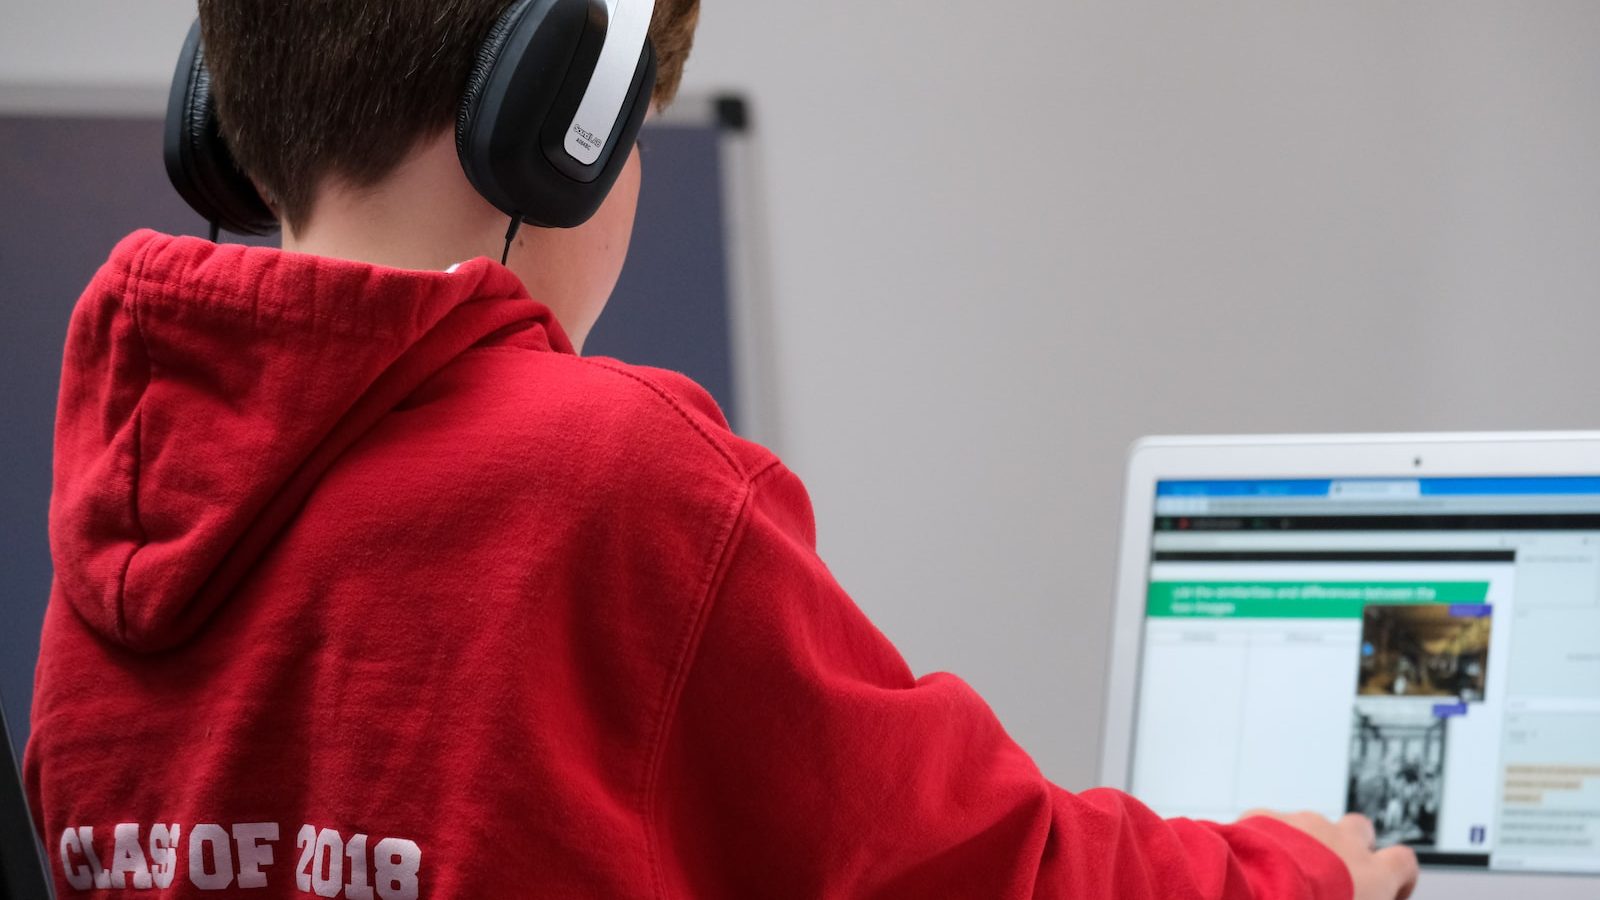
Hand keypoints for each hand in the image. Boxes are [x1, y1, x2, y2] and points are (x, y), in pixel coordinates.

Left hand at [1244, 810, 1417, 899]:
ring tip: (1285, 878)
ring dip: (1304, 847)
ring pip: (1311, 827)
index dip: (1399, 876)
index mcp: (1371, 874)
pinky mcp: (1265, 817)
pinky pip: (1271, 825)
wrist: (1253, 898)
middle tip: (1331, 877)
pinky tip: (1255, 867)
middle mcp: (1342, 840)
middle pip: (1359, 830)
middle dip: (1349, 848)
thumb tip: (1350, 897)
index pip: (1403, 862)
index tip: (1386, 892)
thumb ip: (1358, 898)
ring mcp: (1303, 824)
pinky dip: (1267, 841)